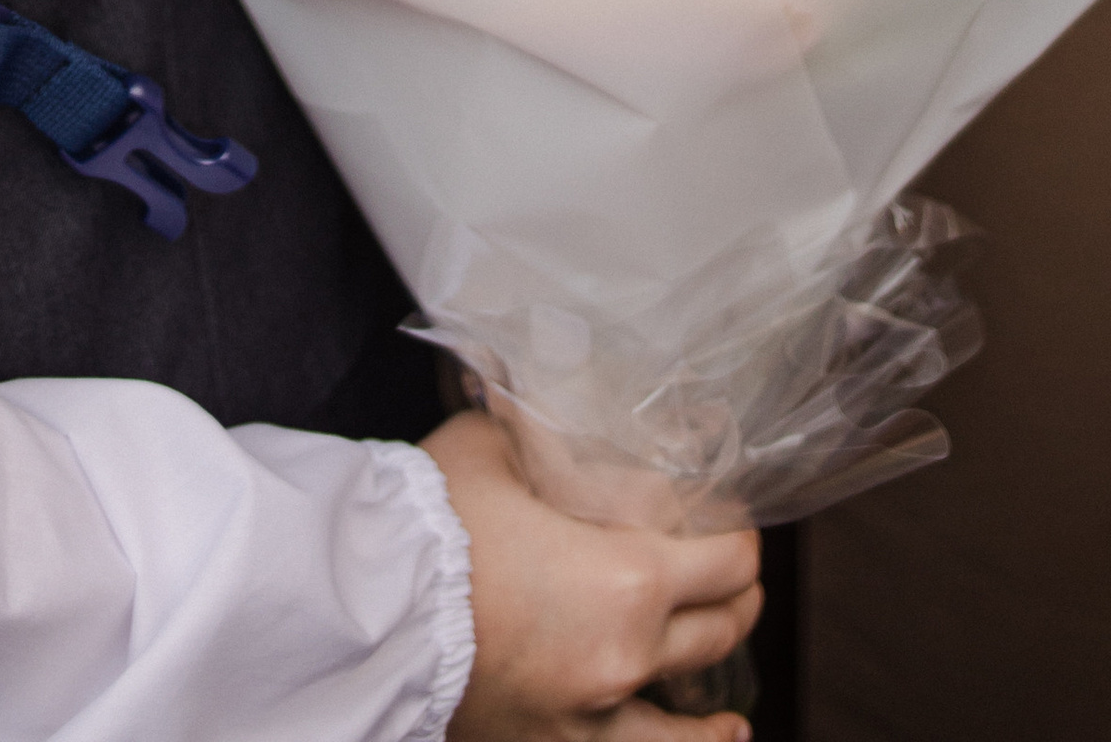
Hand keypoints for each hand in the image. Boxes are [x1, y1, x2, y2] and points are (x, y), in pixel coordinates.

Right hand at [427, 410, 760, 741]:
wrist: (371, 612)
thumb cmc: (434, 521)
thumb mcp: (498, 444)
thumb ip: (549, 429)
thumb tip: (568, 402)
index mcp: (630, 578)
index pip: (727, 561)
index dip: (739, 536)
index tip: (731, 520)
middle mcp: (629, 653)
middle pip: (722, 623)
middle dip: (737, 589)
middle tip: (733, 563)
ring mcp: (596, 712)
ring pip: (694, 695)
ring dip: (723, 652)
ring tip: (736, 629)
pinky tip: (727, 735)